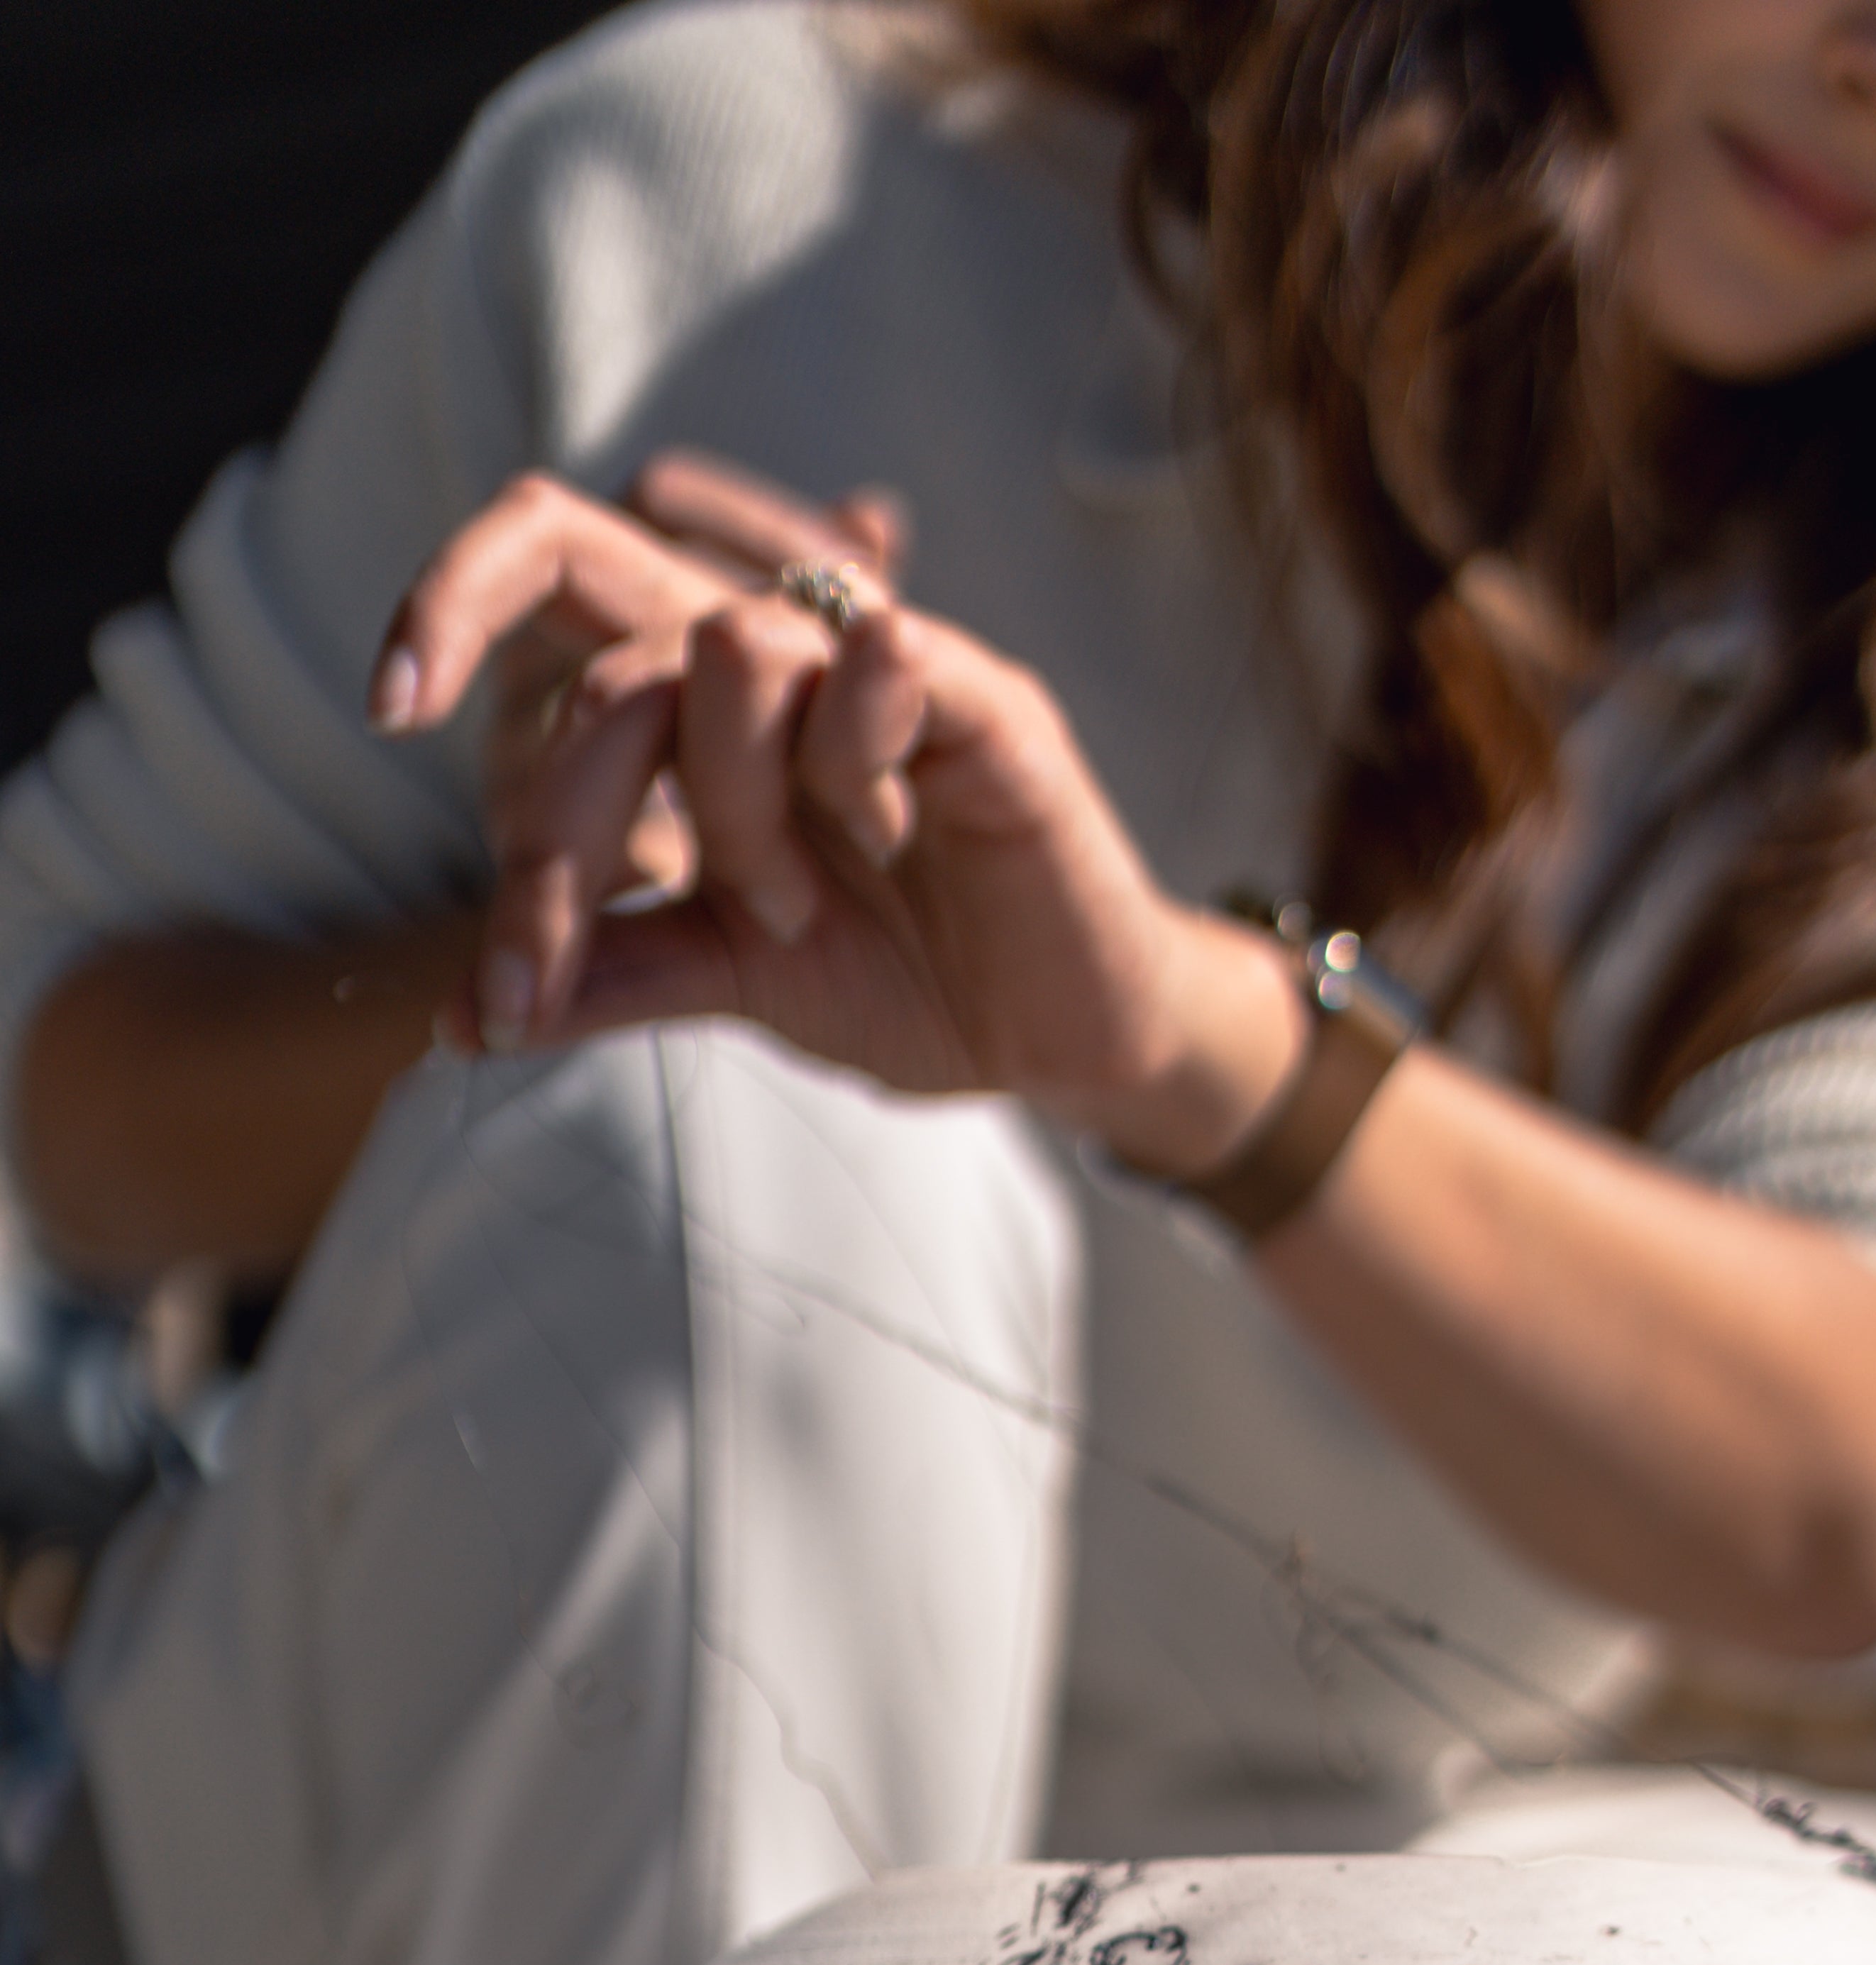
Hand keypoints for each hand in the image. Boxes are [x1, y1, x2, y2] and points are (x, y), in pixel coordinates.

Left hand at [371, 471, 1298, 1162]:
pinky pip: (883, 654)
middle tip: (616, 935)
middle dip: (574, 816)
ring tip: (801, 896)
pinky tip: (888, 830)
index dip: (447, 602)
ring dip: (738, 810)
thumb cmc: (912, 983)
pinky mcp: (985, 699)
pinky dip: (854, 749)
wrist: (1063, 1041)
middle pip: (614, 645)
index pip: (549, 585)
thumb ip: (612, 971)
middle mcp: (783, 661)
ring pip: (732, 653)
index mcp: (704, 706)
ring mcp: (884, 672)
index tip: (383, 703)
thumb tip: (458, 1020)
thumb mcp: (734, 980)